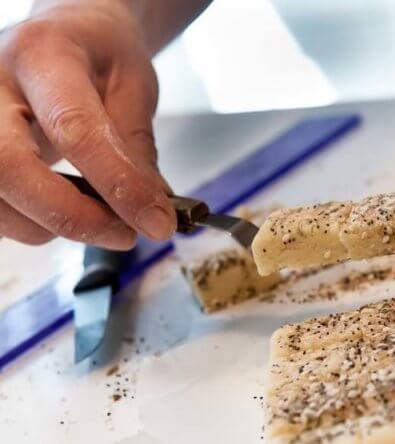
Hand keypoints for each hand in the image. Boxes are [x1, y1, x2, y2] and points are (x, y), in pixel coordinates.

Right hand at [0, 2, 175, 248]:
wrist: (63, 35)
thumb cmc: (99, 56)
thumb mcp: (133, 85)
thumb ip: (136, 145)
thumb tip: (152, 208)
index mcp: (43, 55)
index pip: (74, 128)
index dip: (118, 184)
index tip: (157, 221)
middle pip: (10, 167)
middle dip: (72, 215)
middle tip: (125, 234)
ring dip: (52, 226)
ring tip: (105, 222)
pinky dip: (32, 224)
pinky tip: (69, 214)